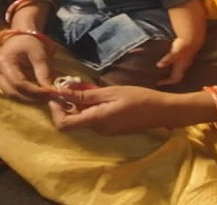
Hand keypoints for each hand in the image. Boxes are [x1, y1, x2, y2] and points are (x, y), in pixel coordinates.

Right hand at [0, 34, 56, 102]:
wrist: (20, 35)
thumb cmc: (30, 42)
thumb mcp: (39, 55)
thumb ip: (44, 73)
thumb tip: (51, 92)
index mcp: (4, 61)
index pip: (19, 83)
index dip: (35, 92)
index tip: (50, 94)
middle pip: (12, 92)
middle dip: (31, 98)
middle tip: (47, 99)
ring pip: (10, 94)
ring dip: (27, 99)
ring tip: (42, 97)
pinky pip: (10, 91)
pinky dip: (23, 95)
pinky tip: (35, 94)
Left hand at [47, 86, 193, 134]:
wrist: (162, 111)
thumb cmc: (138, 98)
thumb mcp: (110, 92)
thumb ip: (85, 94)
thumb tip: (62, 92)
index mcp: (96, 120)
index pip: (64, 124)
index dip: (55, 111)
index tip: (55, 95)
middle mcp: (98, 129)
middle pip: (72, 120)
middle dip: (66, 104)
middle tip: (68, 84)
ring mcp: (105, 130)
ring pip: (82, 119)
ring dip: (78, 104)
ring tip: (83, 86)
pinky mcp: (111, 128)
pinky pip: (93, 118)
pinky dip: (88, 107)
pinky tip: (95, 94)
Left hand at [155, 36, 201, 86]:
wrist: (191, 38)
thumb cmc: (183, 47)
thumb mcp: (174, 54)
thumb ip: (167, 60)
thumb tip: (158, 65)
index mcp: (180, 68)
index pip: (174, 80)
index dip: (166, 82)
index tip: (157, 83)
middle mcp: (182, 67)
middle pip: (175, 77)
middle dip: (167, 79)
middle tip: (157, 79)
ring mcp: (182, 62)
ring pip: (175, 71)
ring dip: (167, 73)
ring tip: (158, 73)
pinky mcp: (180, 56)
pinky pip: (174, 64)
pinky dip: (168, 65)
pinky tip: (162, 62)